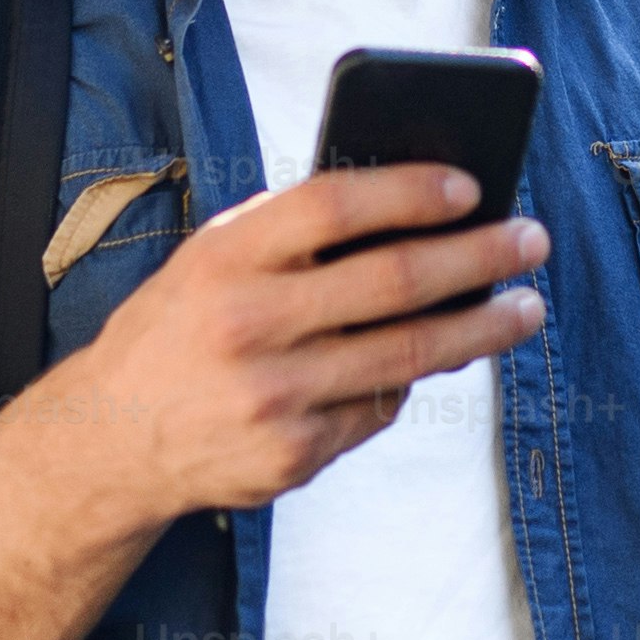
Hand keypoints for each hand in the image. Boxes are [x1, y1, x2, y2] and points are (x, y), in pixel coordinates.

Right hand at [0, 163, 542, 639]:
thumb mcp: (211, 260)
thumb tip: (416, 214)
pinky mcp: (293, 454)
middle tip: (531, 241)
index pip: (335, 205)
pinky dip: (413, 381)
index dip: (410, 190)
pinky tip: (441, 359)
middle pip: (392, 282)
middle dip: (478, 258)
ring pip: (407, 355)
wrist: (108, 442)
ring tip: (525, 308)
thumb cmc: (178, 328)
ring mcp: (273, 396)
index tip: (472, 184)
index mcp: (224, 255)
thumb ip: (294, 236)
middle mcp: (247, 323)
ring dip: (482, 329)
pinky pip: (378, 408)